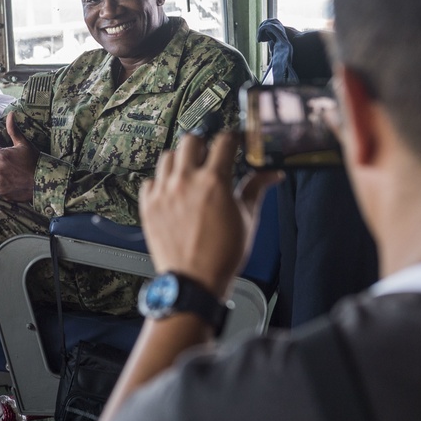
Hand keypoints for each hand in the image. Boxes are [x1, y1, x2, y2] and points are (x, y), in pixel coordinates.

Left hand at [0, 112, 36, 201]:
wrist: (43, 180)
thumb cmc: (34, 160)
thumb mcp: (24, 144)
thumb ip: (13, 129)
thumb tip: (10, 113)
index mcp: (1, 155)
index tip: (7, 156)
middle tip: (12, 166)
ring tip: (13, 175)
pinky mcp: (1, 191)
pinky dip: (2, 186)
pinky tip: (12, 183)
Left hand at [139, 133, 281, 298]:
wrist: (194, 282)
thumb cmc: (222, 255)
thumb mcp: (247, 219)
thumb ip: (256, 189)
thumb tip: (271, 175)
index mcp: (214, 182)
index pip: (224, 141)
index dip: (233, 139)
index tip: (234, 143)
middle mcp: (186, 182)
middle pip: (190, 140)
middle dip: (203, 144)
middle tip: (209, 157)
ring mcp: (164, 193)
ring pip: (168, 156)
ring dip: (181, 161)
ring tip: (189, 175)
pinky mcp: (148, 205)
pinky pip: (150, 180)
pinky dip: (160, 182)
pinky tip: (172, 192)